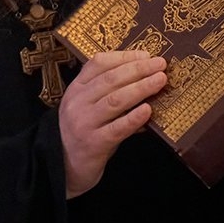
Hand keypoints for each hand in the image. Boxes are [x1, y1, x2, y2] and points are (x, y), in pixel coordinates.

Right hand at [58, 50, 166, 198]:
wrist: (62, 168)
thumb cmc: (83, 133)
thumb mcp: (89, 107)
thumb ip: (109, 92)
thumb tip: (145, 76)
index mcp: (77, 88)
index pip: (99, 64)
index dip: (124, 56)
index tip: (146, 54)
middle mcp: (78, 102)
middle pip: (111, 79)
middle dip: (138, 69)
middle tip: (160, 64)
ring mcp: (84, 123)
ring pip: (115, 100)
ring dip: (141, 88)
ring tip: (160, 81)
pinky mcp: (93, 144)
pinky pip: (117, 128)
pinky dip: (134, 118)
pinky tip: (148, 110)